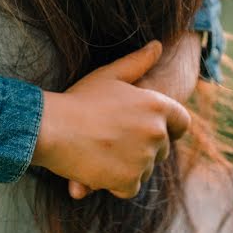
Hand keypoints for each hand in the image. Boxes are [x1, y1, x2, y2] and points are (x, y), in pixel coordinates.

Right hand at [32, 41, 190, 199]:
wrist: (51, 127)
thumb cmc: (78, 99)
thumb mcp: (108, 75)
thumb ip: (137, 62)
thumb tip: (158, 46)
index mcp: (156, 106)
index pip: (182, 123)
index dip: (169, 127)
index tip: (148, 128)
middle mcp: (156, 133)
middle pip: (162, 149)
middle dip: (143, 147)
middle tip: (113, 138)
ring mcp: (143, 159)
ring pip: (145, 169)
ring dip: (129, 165)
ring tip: (101, 151)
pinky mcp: (128, 181)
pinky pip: (130, 187)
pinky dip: (116, 182)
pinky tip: (97, 167)